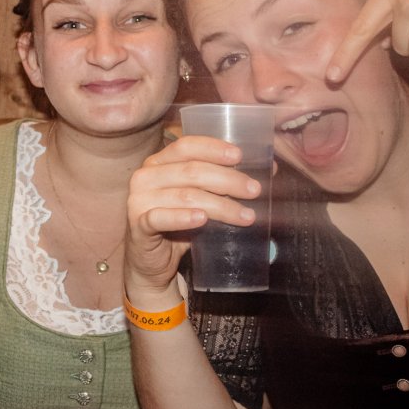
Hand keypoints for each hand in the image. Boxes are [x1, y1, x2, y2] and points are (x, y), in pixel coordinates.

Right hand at [125, 136, 261, 298]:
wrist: (153, 262)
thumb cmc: (180, 225)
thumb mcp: (201, 198)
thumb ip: (224, 182)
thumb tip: (270, 169)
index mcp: (158, 162)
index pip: (186, 146)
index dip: (214, 149)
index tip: (240, 157)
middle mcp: (145, 177)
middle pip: (191, 171)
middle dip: (228, 180)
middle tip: (254, 190)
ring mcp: (138, 201)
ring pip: (186, 196)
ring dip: (220, 205)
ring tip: (246, 215)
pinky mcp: (138, 226)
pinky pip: (161, 218)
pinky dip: (183, 217)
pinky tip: (203, 219)